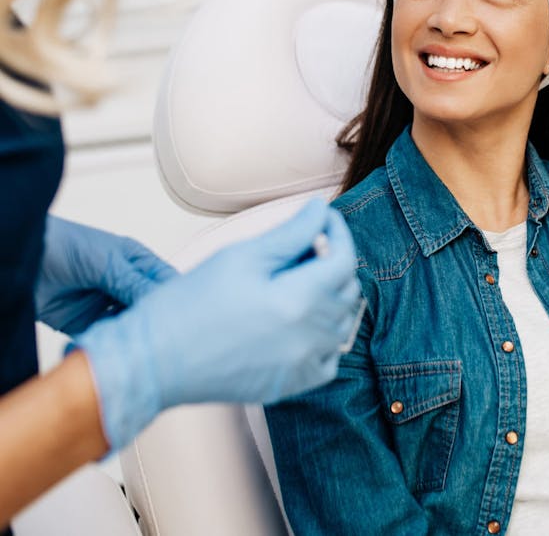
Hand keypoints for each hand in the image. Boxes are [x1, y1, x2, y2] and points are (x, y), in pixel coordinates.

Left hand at [35, 216, 176, 334]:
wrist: (22, 262)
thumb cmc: (63, 245)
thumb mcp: (106, 261)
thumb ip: (134, 283)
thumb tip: (160, 302)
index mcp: (138, 264)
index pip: (167, 283)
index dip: (176, 299)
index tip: (180, 316)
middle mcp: (127, 286)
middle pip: (153, 308)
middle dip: (157, 321)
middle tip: (163, 334)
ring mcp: (109, 305)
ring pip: (134, 325)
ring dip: (136, 334)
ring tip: (139, 341)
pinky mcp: (91, 324)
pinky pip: (111, 338)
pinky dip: (114, 343)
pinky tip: (116, 343)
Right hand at [75, 198, 361, 448]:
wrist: (153, 362)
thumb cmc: (188, 306)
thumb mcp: (241, 257)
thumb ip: (290, 234)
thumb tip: (319, 211)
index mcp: (299, 301)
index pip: (344, 260)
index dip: (338, 233)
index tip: (324, 219)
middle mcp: (309, 337)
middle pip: (347, 291)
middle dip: (334, 262)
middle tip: (304, 247)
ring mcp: (302, 365)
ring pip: (342, 324)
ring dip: (332, 297)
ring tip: (299, 281)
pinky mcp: (290, 385)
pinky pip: (329, 358)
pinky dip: (325, 337)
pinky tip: (300, 323)